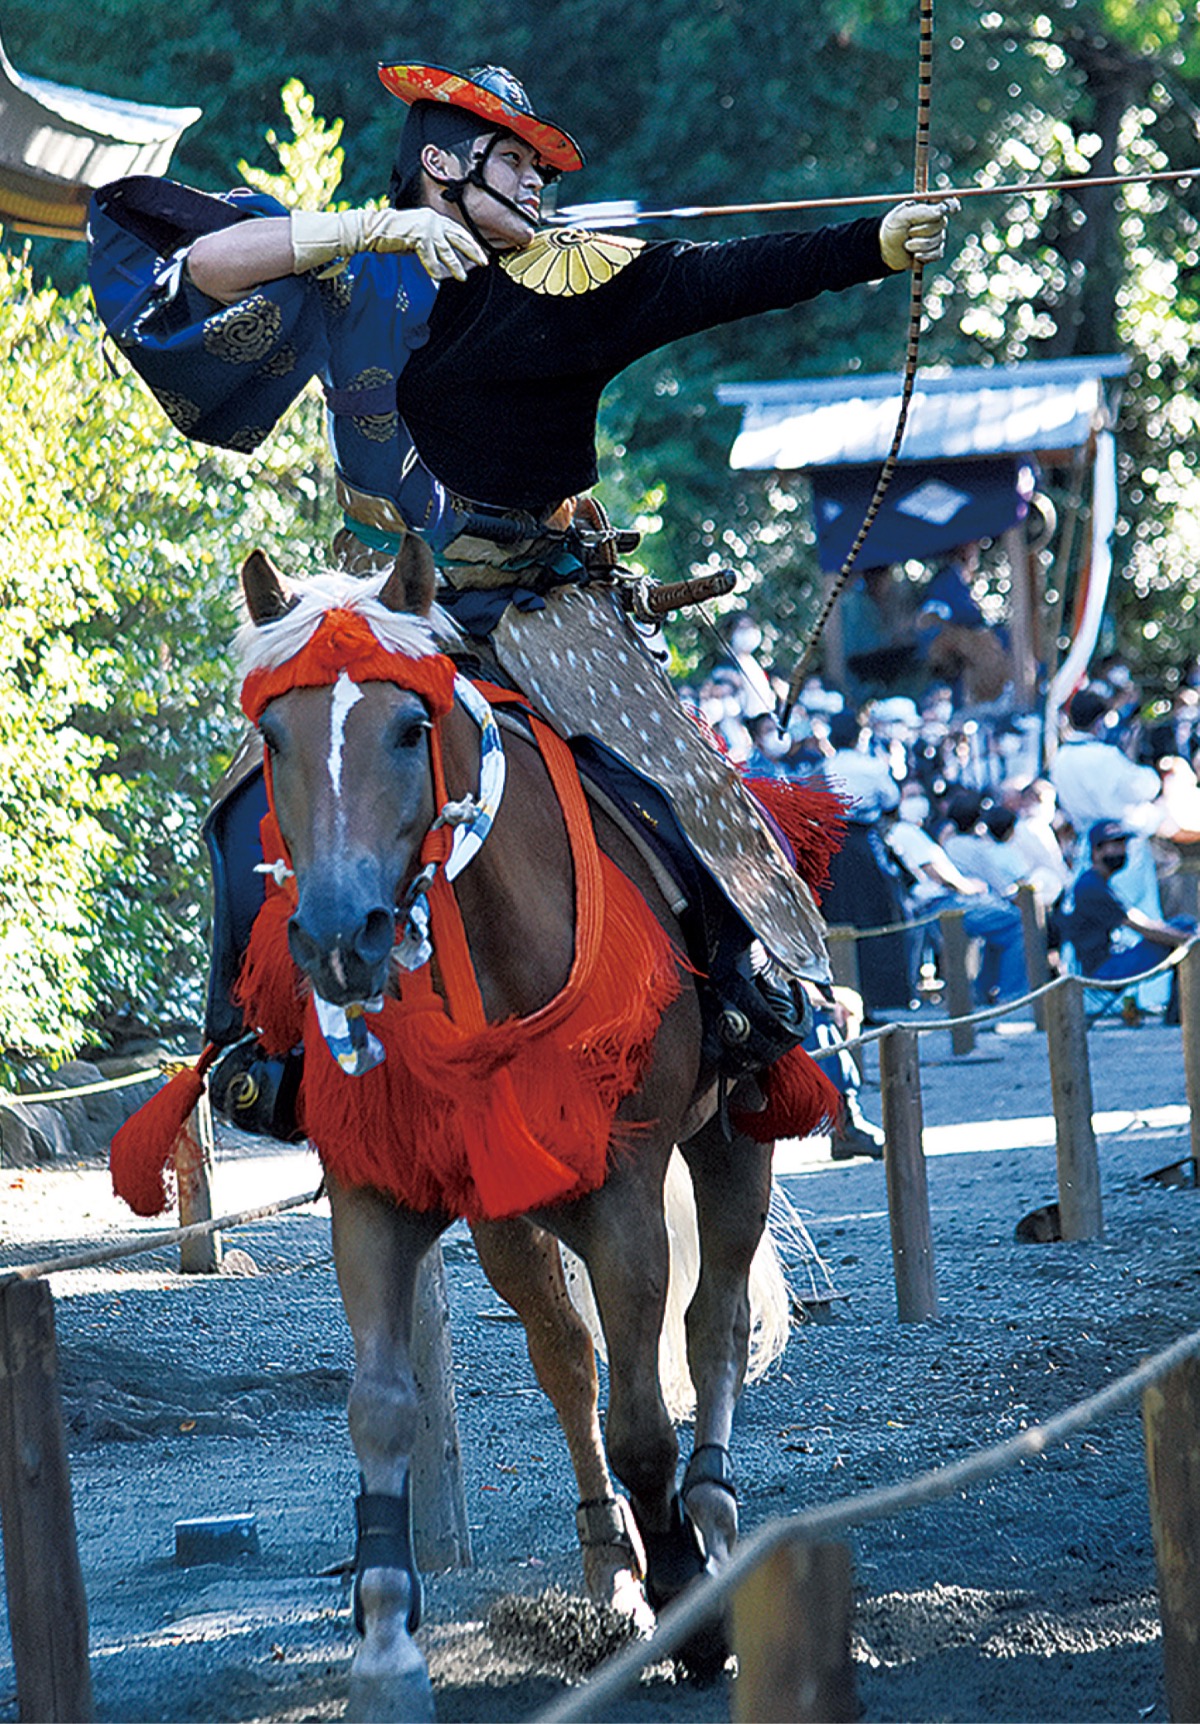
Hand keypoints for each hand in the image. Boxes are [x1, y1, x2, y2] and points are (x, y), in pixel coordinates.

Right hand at [290, 207, 488, 280]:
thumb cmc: (390, 237)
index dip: (469, 242)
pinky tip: (438, 278)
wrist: (369, 231)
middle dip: (472, 250)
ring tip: (463, 277)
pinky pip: (430, 256)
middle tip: (484, 262)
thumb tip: (443, 260)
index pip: (456, 229)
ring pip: (447, 248)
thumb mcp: (414, 238)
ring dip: (456, 264)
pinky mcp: (417, 236)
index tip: (480, 253)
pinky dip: (434, 268)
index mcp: (432, 217)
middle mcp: (432, 219)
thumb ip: (429, 244)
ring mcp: (425, 226)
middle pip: (458, 235)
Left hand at [879, 197, 958, 270]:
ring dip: (919, 244)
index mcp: (929, 209)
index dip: (951, 206)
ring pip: (937, 241)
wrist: (884, 250)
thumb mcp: (902, 217)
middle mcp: (935, 222)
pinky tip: (914, 255)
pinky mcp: (934, 253)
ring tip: (907, 245)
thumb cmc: (892, 229)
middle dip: (923, 230)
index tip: (950, 209)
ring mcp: (936, 238)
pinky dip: (924, 255)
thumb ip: (921, 212)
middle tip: (908, 232)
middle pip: (941, 224)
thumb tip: (941, 211)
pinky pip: (937, 254)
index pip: (948, 204)